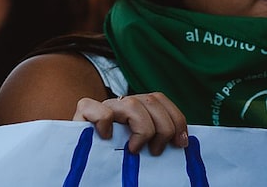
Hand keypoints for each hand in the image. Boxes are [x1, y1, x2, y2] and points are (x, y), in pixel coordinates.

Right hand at [73, 93, 188, 154]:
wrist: (83, 166)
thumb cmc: (113, 160)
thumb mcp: (140, 148)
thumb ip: (156, 139)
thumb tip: (183, 142)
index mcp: (135, 109)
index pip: (160, 99)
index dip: (176, 118)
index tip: (181, 143)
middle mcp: (120, 105)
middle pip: (151, 99)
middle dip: (164, 128)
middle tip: (157, 151)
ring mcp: (102, 107)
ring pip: (132, 103)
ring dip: (143, 129)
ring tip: (135, 149)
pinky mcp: (83, 113)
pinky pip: (102, 111)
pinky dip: (107, 123)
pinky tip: (107, 138)